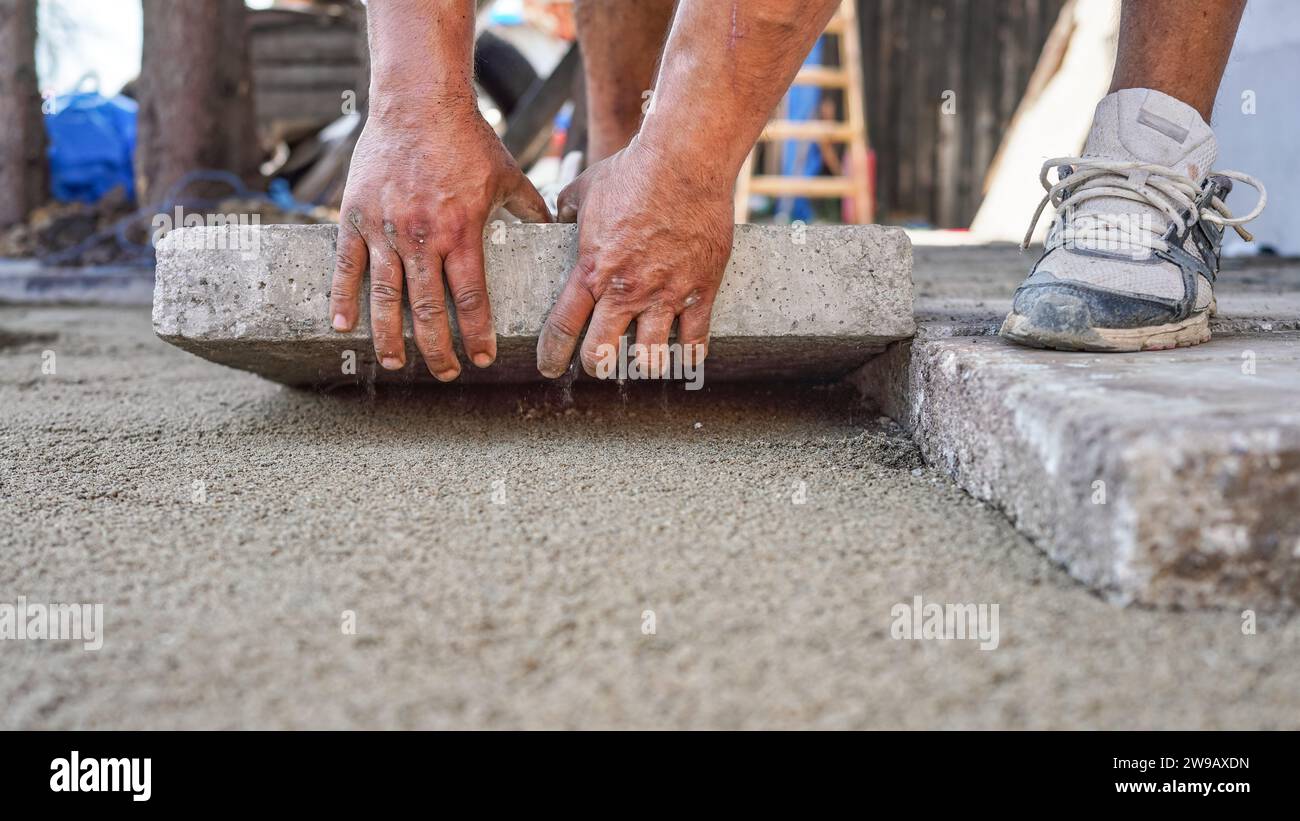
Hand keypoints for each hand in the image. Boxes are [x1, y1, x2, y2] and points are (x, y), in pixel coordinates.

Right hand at [330, 100, 550, 379]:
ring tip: (393, 364)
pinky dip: (343, 298)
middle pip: (429, 310)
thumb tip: (552, 229)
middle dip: (437, 349)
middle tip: (444, 373)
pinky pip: (347, 266)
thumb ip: (530, 208)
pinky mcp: (356, 217)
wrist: (419, 102)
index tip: (481, 359)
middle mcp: (424, 238)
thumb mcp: (508, 175)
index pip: (471, 300)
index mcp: (463, 234)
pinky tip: (343, 326)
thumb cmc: (468, 139)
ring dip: (390, 337)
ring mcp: (387, 230)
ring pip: (387, 298)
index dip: (476, 335)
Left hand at [536, 141, 732, 378]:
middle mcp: (626, 290)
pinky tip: (684, 355)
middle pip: (602, 354)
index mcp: (592, 270)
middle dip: (597, 365)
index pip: (563, 327)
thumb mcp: (585, 189)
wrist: (684, 161)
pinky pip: (695, 342)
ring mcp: (665, 294)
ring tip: (643, 359)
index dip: (553, 356)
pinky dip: (688, 355)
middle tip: (600, 362)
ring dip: (643, 364)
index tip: (550, 368)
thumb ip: (567, 211)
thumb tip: (558, 220)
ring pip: (650, 358)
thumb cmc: (633, 171)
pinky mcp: (700, 291)